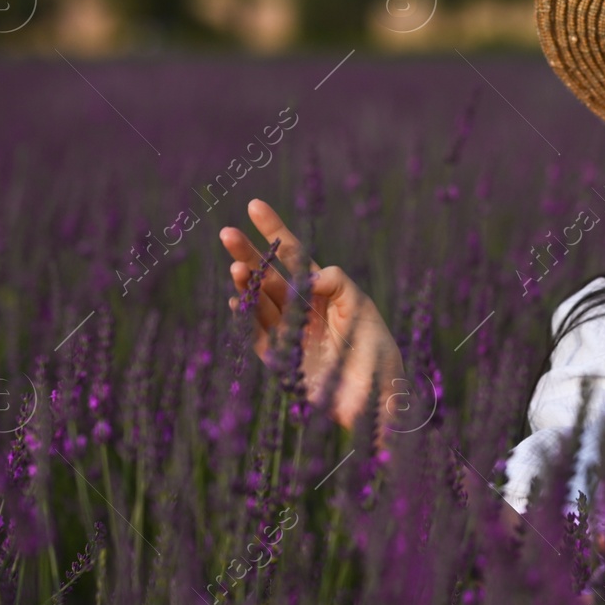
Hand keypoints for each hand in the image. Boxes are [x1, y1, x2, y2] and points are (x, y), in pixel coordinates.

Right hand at [219, 198, 404, 431]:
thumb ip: (337, 284)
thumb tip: (308, 275)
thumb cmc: (377, 351)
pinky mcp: (280, 361)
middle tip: (227, 234)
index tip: (254, 206)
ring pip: (260, 302)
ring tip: (236, 267)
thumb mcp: (362, 309)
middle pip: (269, 275)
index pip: (294, 254)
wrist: (376, 398)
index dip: (275, 230)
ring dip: (247, 283)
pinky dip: (246, 319)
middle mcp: (301, 309)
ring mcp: (288, 333)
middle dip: (249, 255)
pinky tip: (238, 300)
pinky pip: (257, 335)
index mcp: (323, 291)